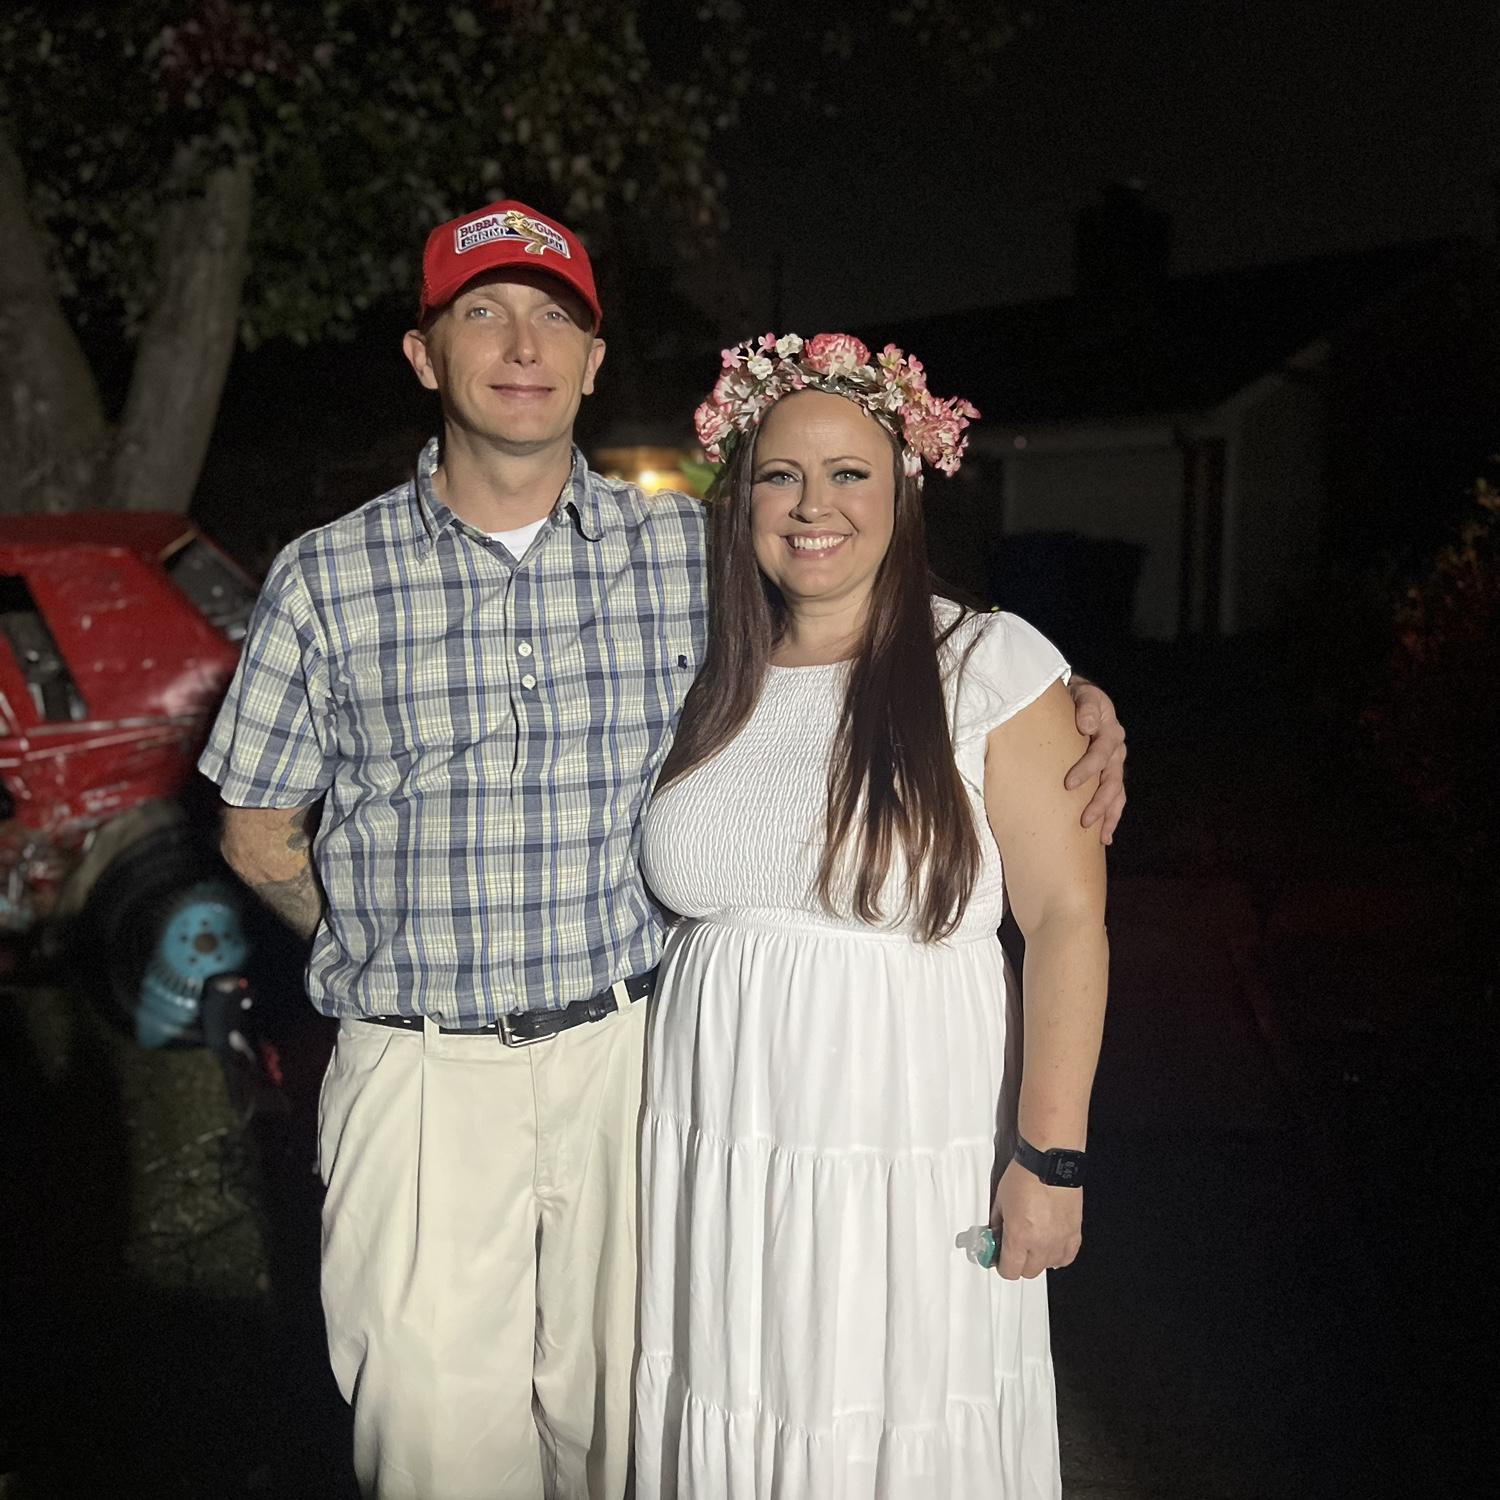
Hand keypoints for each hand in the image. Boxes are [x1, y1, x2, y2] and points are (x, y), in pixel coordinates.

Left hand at [990, 1158, 1082, 1279]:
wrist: (1050, 1162)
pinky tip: (1051, 1246)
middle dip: (1019, 1263)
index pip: (1010, 1271)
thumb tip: (996, 1233)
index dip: (1003, 1266)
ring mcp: (1059, 1240)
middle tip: (1015, 1250)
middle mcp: (1040, 1243)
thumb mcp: (1001, 1200)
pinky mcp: (1074, 1233)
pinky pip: (1067, 1257)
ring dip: (1039, 1259)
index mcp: (1018, 1236)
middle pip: (1029, 1272)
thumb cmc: (1026, 1175)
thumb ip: (998, 1222)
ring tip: (1034, 1243)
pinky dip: (1058, 1255)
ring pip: (1048, 1266)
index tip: (1001, 1258)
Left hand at [1065, 677, 1125, 844]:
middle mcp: (1116, 749)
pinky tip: (1104, 837)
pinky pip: (1116, 798)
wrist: (1080, 698)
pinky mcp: (1111, 773)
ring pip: (1117, 792)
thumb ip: (1086, 707)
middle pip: (1112, 779)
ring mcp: (1115, 763)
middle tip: (1083, 819)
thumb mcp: (1083, 694)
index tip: (1068, 784)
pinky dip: (1112, 817)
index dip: (1087, 768)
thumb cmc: (1076, 697)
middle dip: (1099, 801)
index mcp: (1109, 729)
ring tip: (1098, 834)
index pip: (1101, 751)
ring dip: (1108, 814)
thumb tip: (1087, 725)